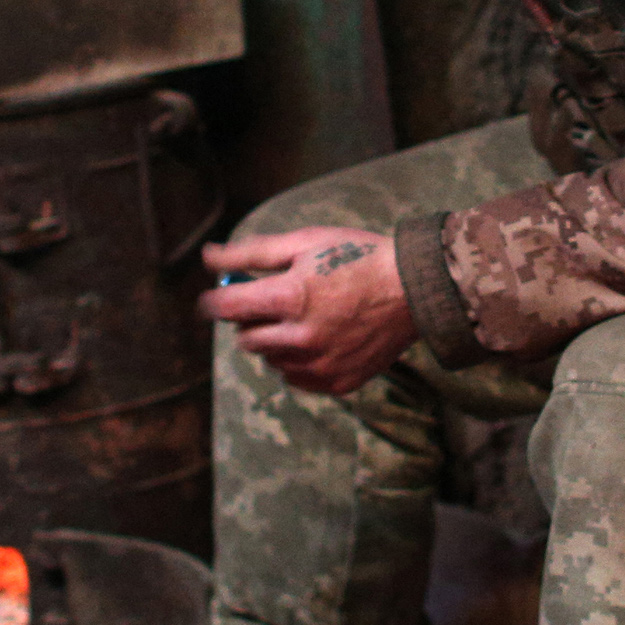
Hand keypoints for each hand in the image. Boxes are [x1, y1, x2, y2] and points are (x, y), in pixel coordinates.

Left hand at [199, 227, 417, 396]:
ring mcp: (320, 365)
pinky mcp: (337, 382)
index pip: (226, 308)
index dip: (214, 301)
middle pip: (246, 338)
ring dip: (275, 342)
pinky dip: (298, 361)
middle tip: (273, 303)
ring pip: (271, 360)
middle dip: (251, 320)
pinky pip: (296, 377)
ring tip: (304, 318)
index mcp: (289, 298)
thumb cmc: (359, 257)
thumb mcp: (305, 242)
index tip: (215, 299)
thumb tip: (209, 257)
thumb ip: (252, 253)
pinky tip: (320, 339)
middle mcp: (301, 338)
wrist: (416, 289)